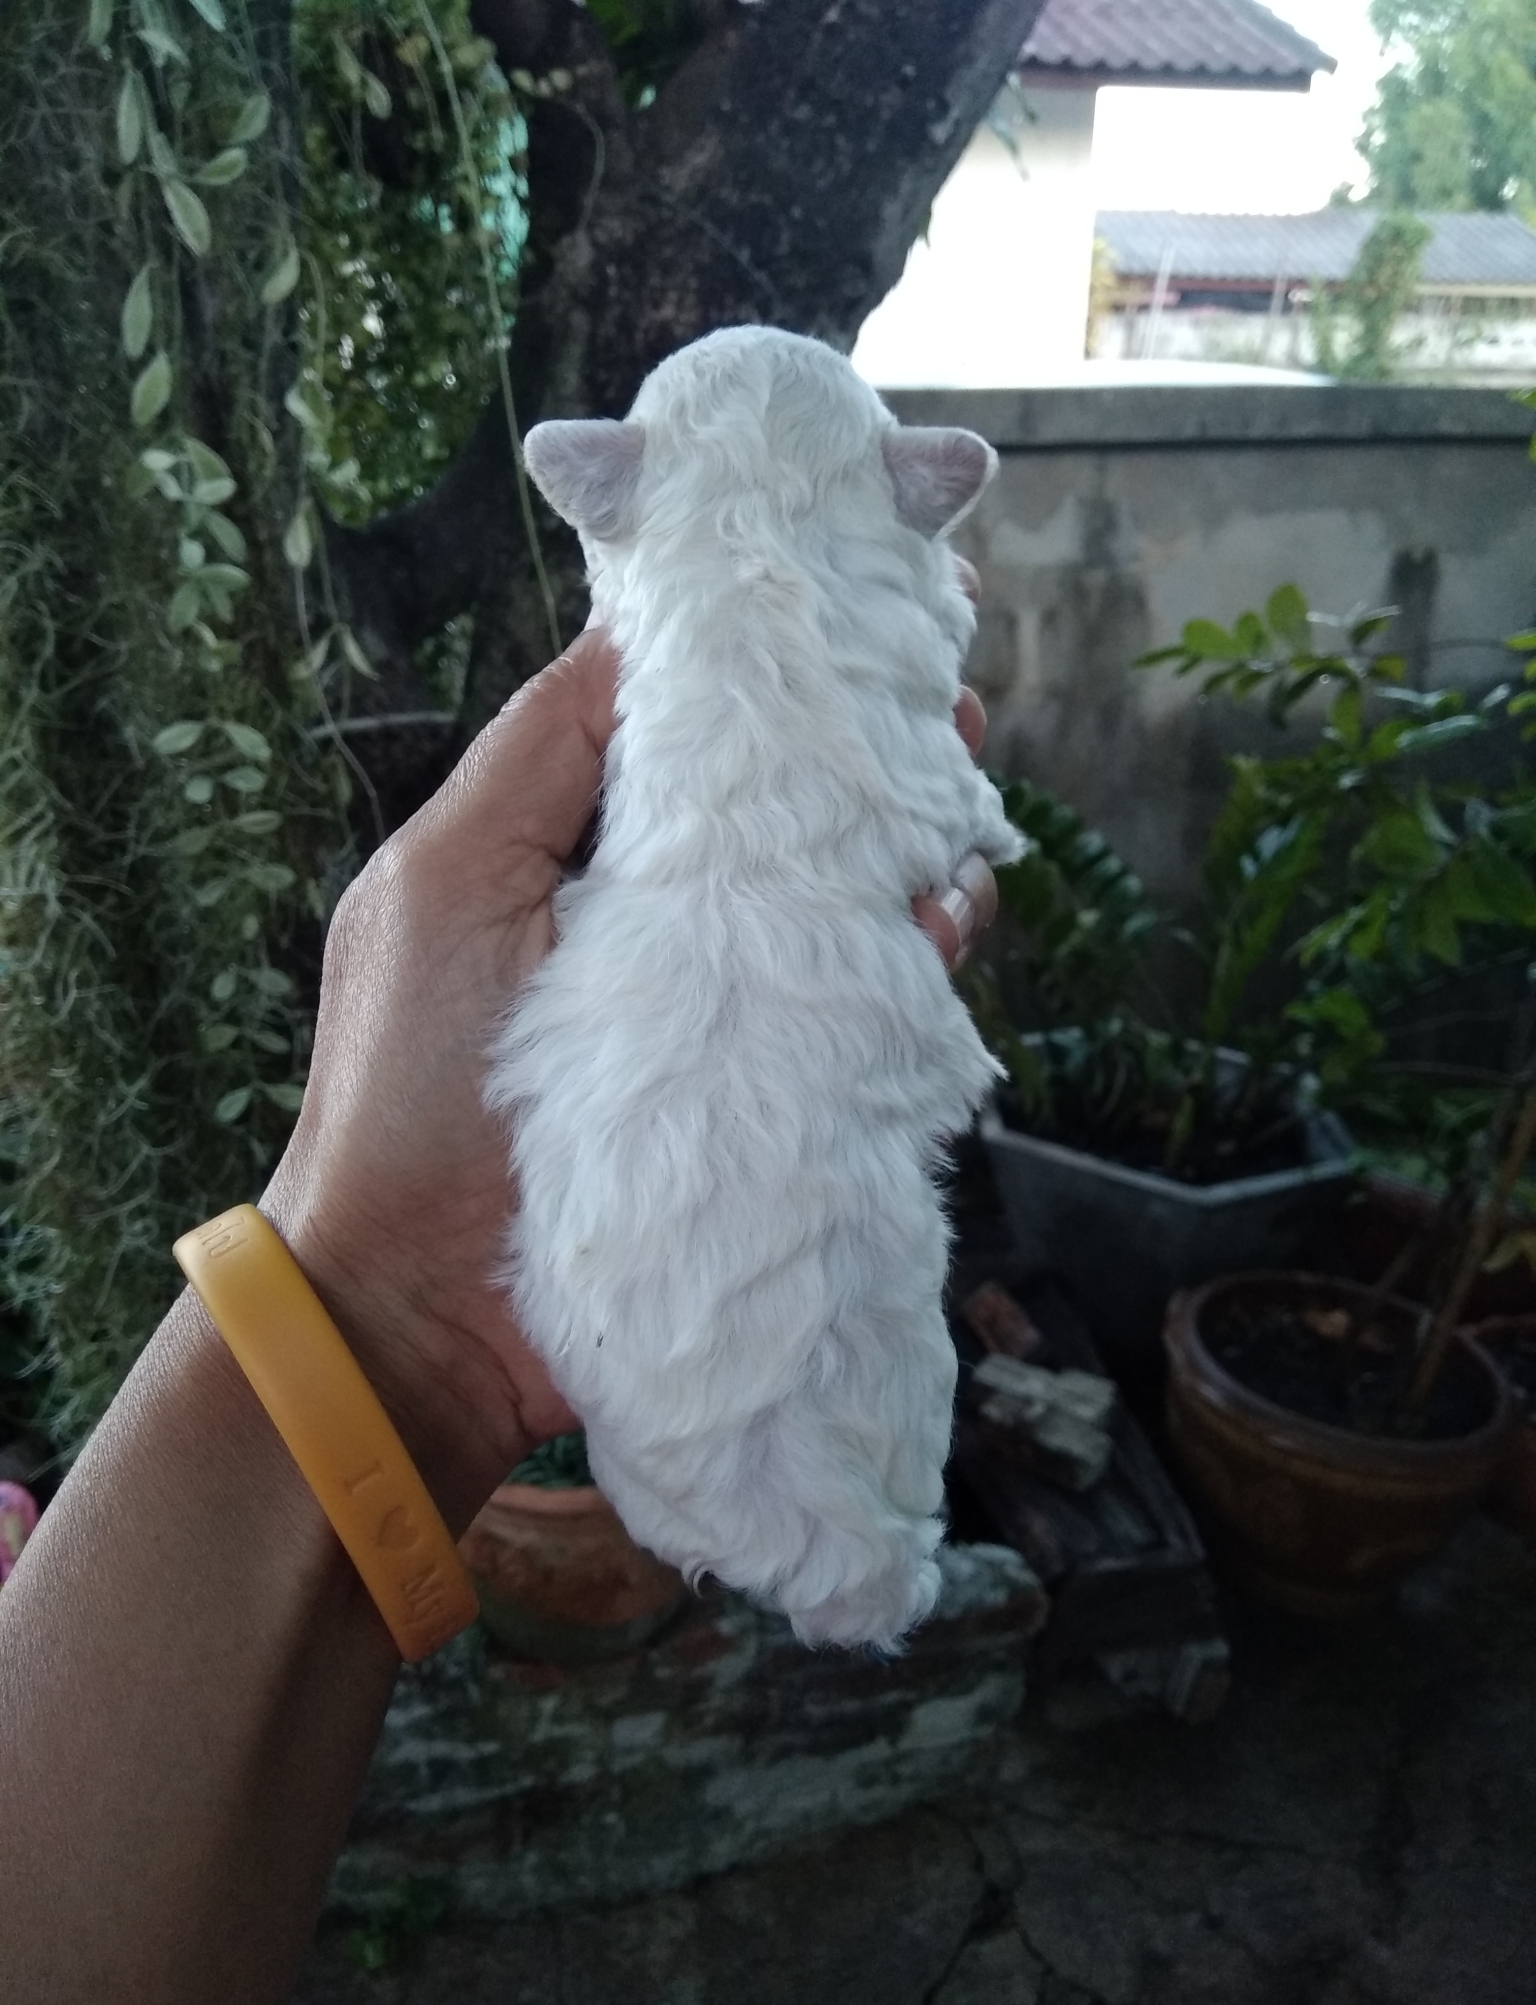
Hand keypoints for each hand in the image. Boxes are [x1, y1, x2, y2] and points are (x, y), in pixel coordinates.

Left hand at [263, 627, 997, 1526]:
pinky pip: (854, 1015)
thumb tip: (634, 629)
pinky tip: (942, 938)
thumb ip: (538, 758)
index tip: (855, 622)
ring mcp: (712, 1013)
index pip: (684, 735)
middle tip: (949, 718)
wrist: (425, 1309)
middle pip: (778, 816)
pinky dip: (908, 971)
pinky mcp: (760, 1099)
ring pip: (833, 908)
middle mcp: (650, 920)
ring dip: (901, 864)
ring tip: (951, 840)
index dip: (767, 677)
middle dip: (862, 763)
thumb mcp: (445, 886)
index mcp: (566, 853)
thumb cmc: (410, 1084)